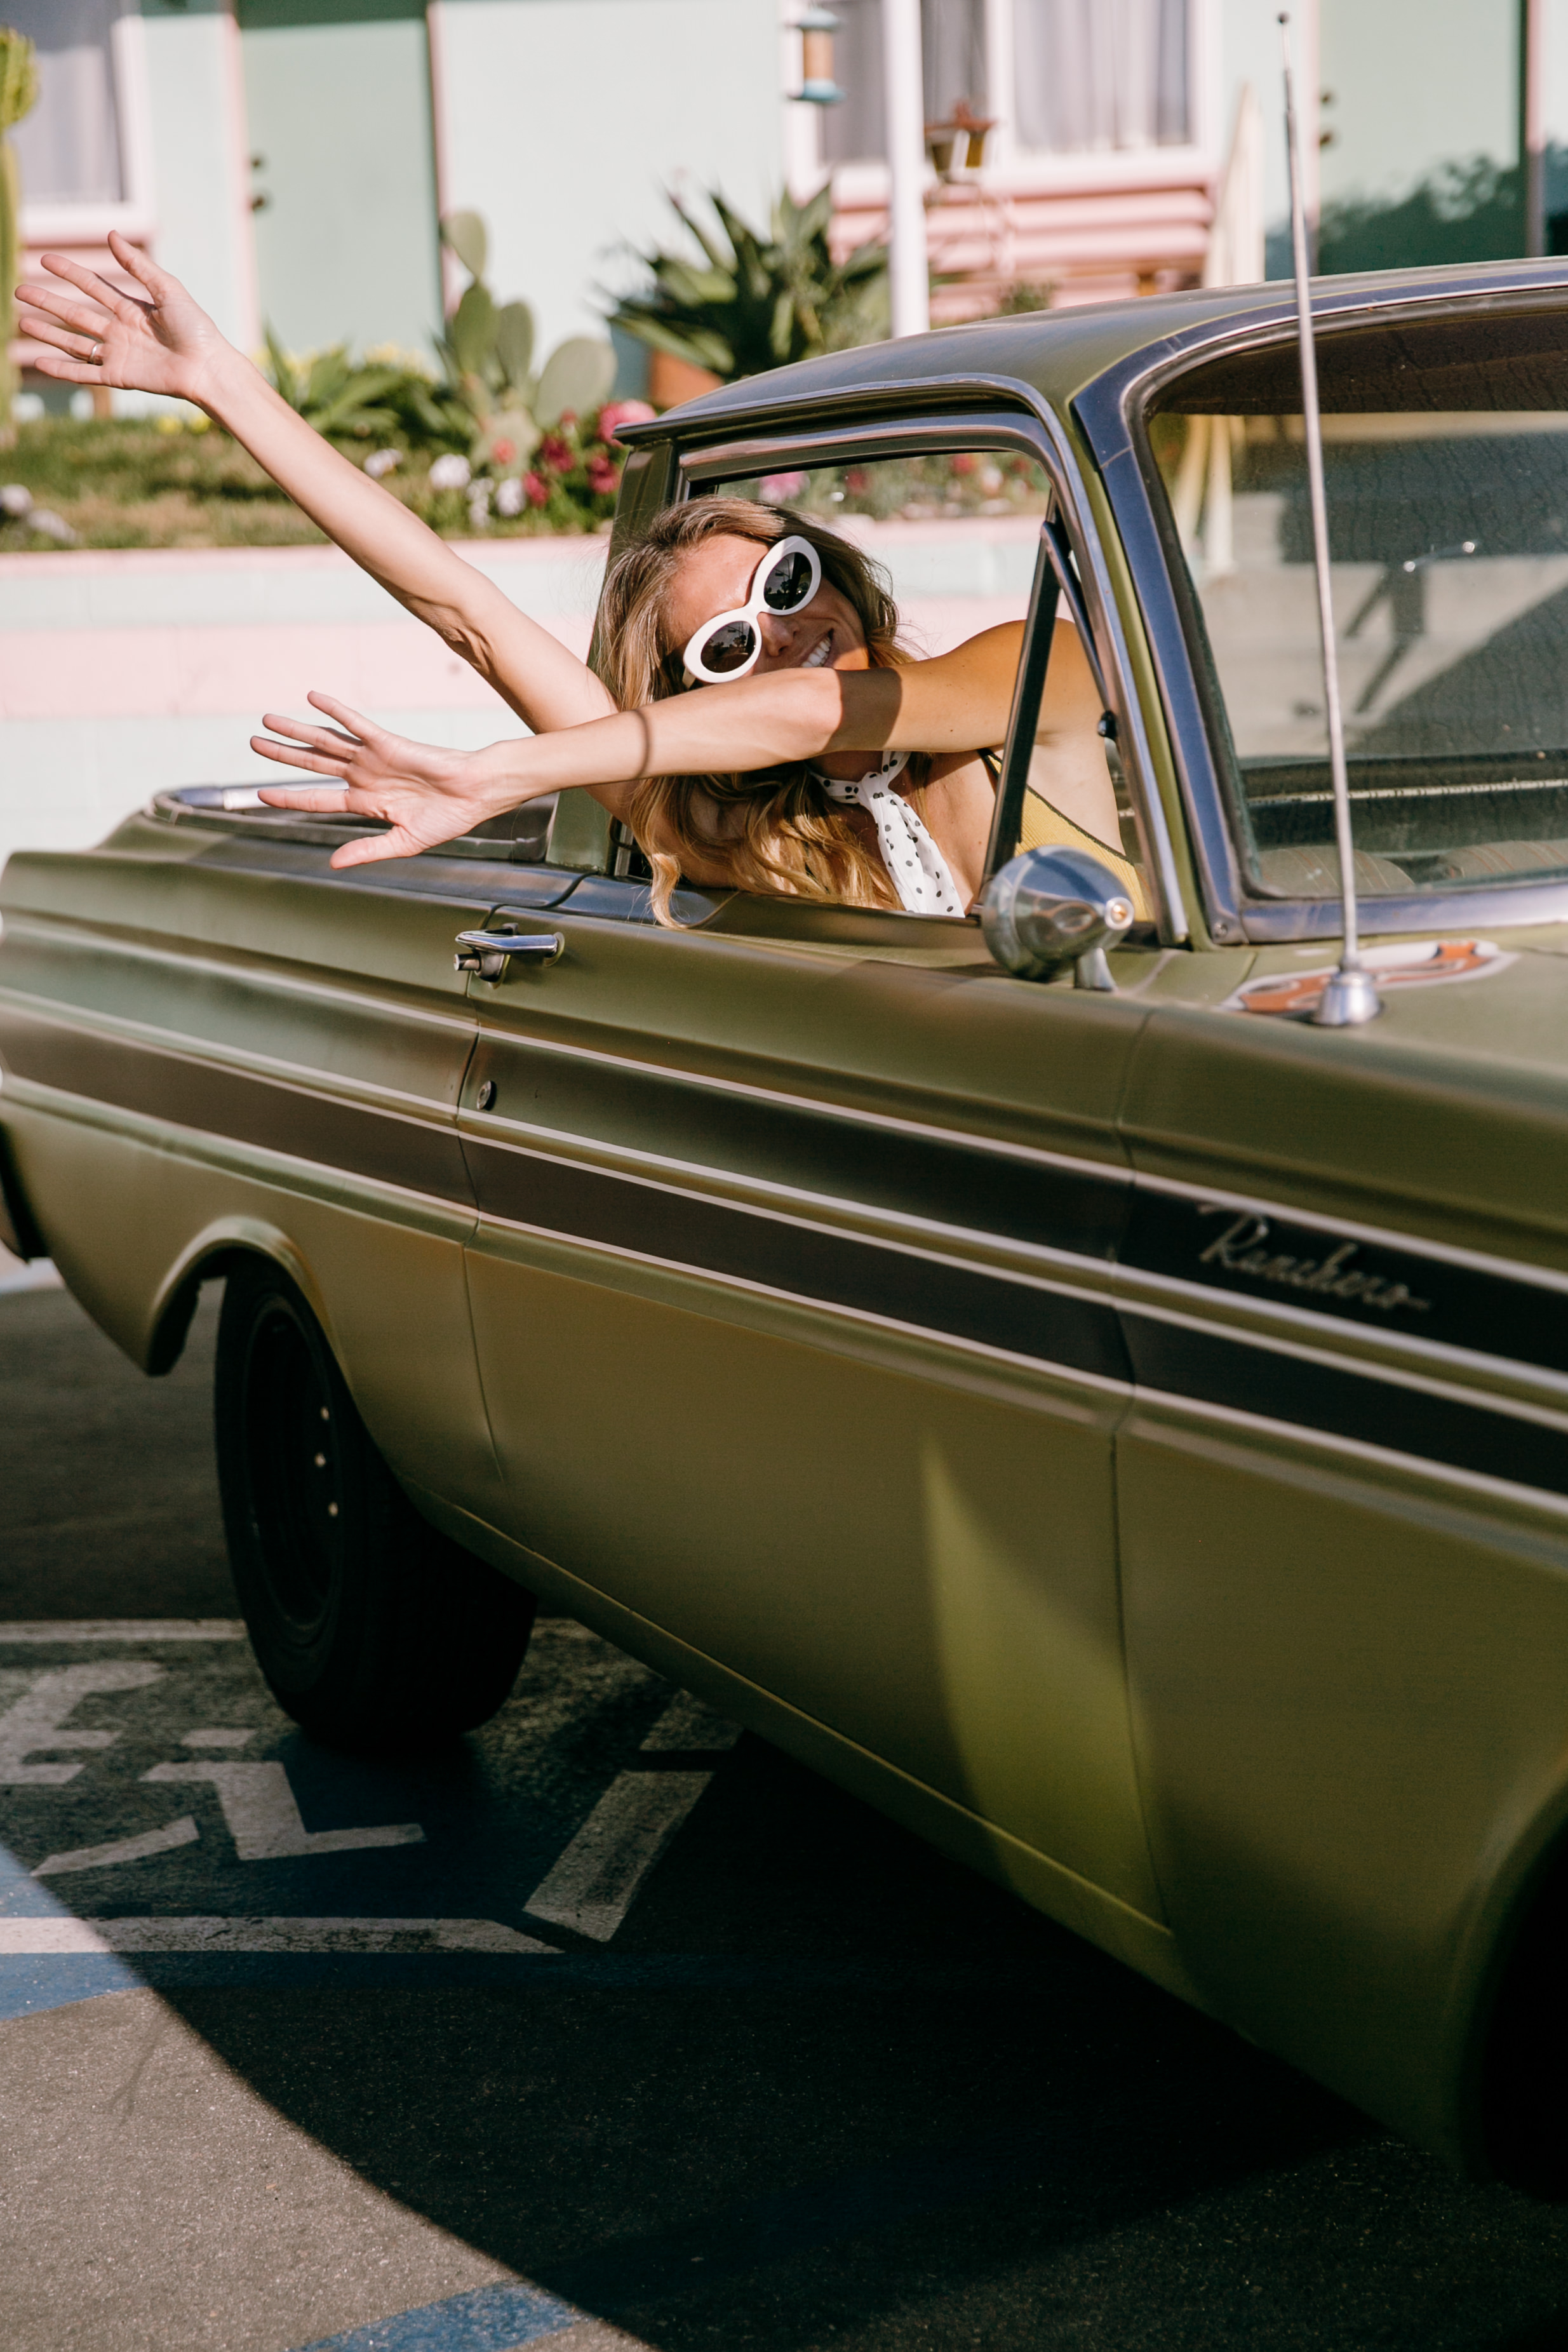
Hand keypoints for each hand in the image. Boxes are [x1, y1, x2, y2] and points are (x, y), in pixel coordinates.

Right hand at [17, 232, 231, 408]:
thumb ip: (138, 265)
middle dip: (48, 302)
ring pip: (75, 343)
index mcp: (132, 308)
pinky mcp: (120, 377)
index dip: (69, 273)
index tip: (45, 260)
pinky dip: (63, 370)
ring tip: (21, 323)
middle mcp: (121, 331)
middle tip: (20, 290)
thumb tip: (111, 234)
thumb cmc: (196, 328)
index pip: (92, 286)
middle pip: (76, 314)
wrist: (208, 366)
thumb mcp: (167, 290)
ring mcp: (118, 354)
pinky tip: (40, 363)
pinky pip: (85, 374)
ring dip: (48, 333)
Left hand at [251, 693, 523, 868]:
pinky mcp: (387, 743)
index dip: (289, 797)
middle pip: (313, 764)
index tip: (261, 794)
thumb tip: (333, 864)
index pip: (318, 798)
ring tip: (267, 721)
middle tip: (253, 743)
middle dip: (282, 754)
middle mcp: (364, 776)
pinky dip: (334, 711)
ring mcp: (373, 757)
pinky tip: (312, 698)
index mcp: (366, 802)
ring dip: (296, 730)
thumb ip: (366, 850)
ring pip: (325, 741)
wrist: (474, 796)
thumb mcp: (403, 842)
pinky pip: (355, 724)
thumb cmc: (447, 819)